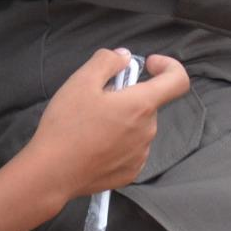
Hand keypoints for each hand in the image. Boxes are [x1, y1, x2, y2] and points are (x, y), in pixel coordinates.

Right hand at [21, 47, 188, 204]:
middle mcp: (148, 131)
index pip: (178, 80)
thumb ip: (107, 61)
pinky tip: (94, 145)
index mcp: (141, 105)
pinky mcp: (130, 173)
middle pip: (148, 104)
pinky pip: (131, 149)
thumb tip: (124, 57)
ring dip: (122, 120)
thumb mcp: (81, 81)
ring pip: (138, 126)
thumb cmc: (66, 125)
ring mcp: (140, 155)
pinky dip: (118, 142)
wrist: (52, 173)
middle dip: (128, 96)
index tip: (147, 65)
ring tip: (91, 125)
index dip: (168, 67)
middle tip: (97, 100)